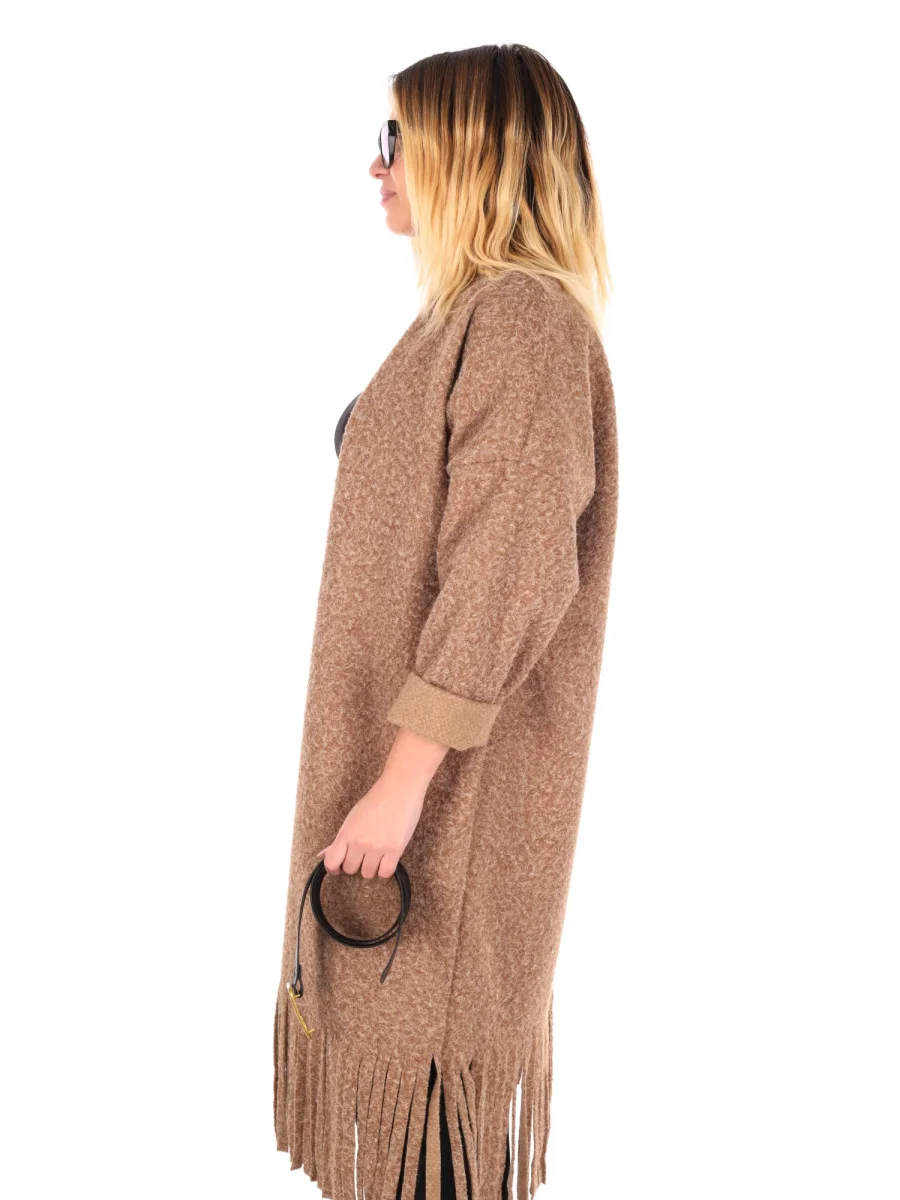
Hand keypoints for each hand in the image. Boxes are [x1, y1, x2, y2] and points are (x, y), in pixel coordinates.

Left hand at [316, 726, 449, 877]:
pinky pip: (385, 873)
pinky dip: (385, 870)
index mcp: (346, 833)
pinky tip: (387, 859)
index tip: (339, 868)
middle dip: (355, 864)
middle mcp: (359, 842)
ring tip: (377, 855)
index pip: (331, 862)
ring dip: (371, 867)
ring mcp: (377, 847)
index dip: (334, 868)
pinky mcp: (395, 849)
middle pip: (350, 869)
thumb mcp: (352, 818)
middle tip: (363, 855)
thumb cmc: (376, 800)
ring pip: (367, 874)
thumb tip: (322, 855)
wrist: (399, 788)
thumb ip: (339, 839)